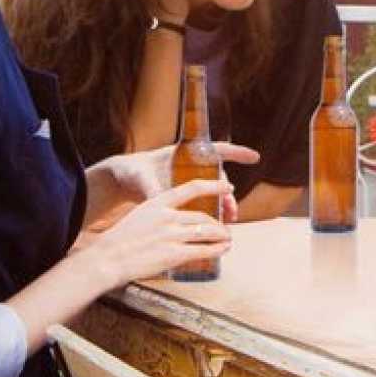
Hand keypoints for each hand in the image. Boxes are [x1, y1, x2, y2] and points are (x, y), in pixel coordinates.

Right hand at [85, 179, 235, 289]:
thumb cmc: (120, 241)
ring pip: (207, 232)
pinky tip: (222, 250)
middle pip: (203, 216)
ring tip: (227, 239)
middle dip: (218, 224)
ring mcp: (171, 235)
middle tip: (224, 229)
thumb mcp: (140, 217)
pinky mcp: (174, 254)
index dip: (213, 186)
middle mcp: (167, 216)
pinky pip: (203, 250)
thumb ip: (160, 215)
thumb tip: (179, 221)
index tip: (227, 186)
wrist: (106, 259)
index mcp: (158, 203)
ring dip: (222, 236)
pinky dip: (217, 250)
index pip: (192, 188)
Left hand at [88, 143, 259, 225]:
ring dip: (222, 207)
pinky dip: (210, 214)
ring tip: (228, 221)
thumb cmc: (132, 172)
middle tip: (232, 210)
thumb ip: (151, 187)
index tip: (254, 157)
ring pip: (212, 194)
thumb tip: (158, 198)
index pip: (217, 150)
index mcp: (184, 155)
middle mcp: (191, 168)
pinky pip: (202, 204)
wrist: (121, 181)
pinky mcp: (182, 196)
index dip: (237, 153)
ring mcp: (187, 182)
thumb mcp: (140, 178)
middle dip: (228, 195)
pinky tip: (213, 226)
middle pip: (218, 178)